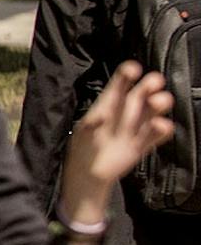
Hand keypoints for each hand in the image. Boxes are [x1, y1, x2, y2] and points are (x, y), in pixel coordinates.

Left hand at [60, 61, 172, 224]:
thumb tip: (99, 116)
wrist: (88, 175)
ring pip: (153, 110)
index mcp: (108, 105)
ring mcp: (136, 127)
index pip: (119, 84)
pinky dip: (162, 129)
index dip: (127, 74)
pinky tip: (160, 126)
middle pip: (142, 92)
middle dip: (150, 84)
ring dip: (159, 103)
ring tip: (158, 102)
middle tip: (154, 82)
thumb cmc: (82, 148)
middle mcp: (125, 112)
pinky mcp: (143, 144)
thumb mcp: (83, 133)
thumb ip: (92, 124)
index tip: (133, 69)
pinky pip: (157, 134)